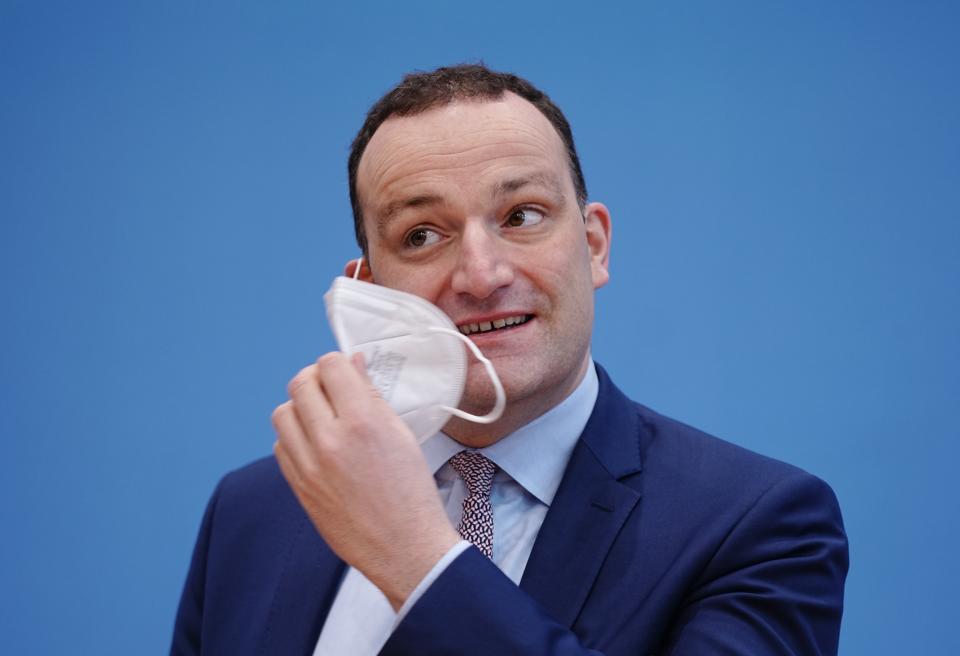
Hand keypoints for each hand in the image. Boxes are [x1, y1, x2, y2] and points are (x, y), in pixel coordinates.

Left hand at [272, 352, 459, 610]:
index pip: (330, 365)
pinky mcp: (298, 486)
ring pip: (283, 413)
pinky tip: (316, 444)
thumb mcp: (401, 434)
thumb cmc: (411, 492)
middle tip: (333, 390)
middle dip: (317, 379)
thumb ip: (371, 395)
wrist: (403, 547)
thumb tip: (352, 364)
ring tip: (322, 417)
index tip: (347, 372)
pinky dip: (294, 437)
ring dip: (300, 408)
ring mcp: (308, 466)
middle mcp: (330, 440)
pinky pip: (280, 445)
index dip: (339, 363)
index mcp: (363, 422)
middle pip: (301, 383)